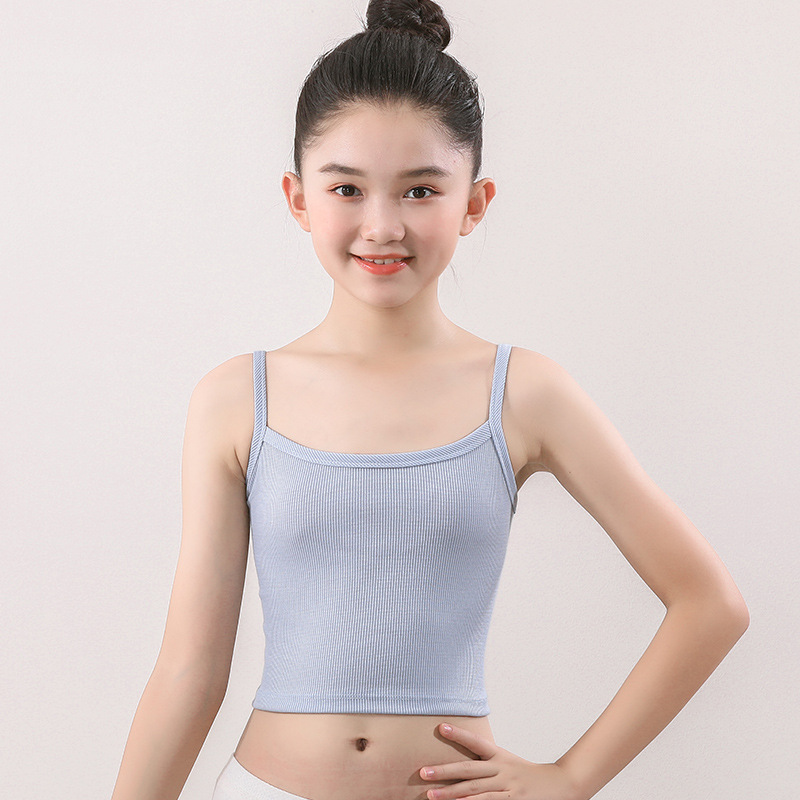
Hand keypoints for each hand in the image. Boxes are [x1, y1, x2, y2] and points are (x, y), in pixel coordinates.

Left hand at [418, 722, 580, 799]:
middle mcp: (501, 770)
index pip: (476, 742)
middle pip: (468, 770)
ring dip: (451, 794)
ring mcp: (507, 788)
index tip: (440, 726)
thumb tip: (463, 768)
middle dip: (444, 771)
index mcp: (499, 757)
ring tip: (431, 795)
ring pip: (475, 791)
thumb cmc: (529, 776)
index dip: (458, 734)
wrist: (561, 785)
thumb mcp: (509, 764)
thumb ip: (488, 764)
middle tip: (423, 771)